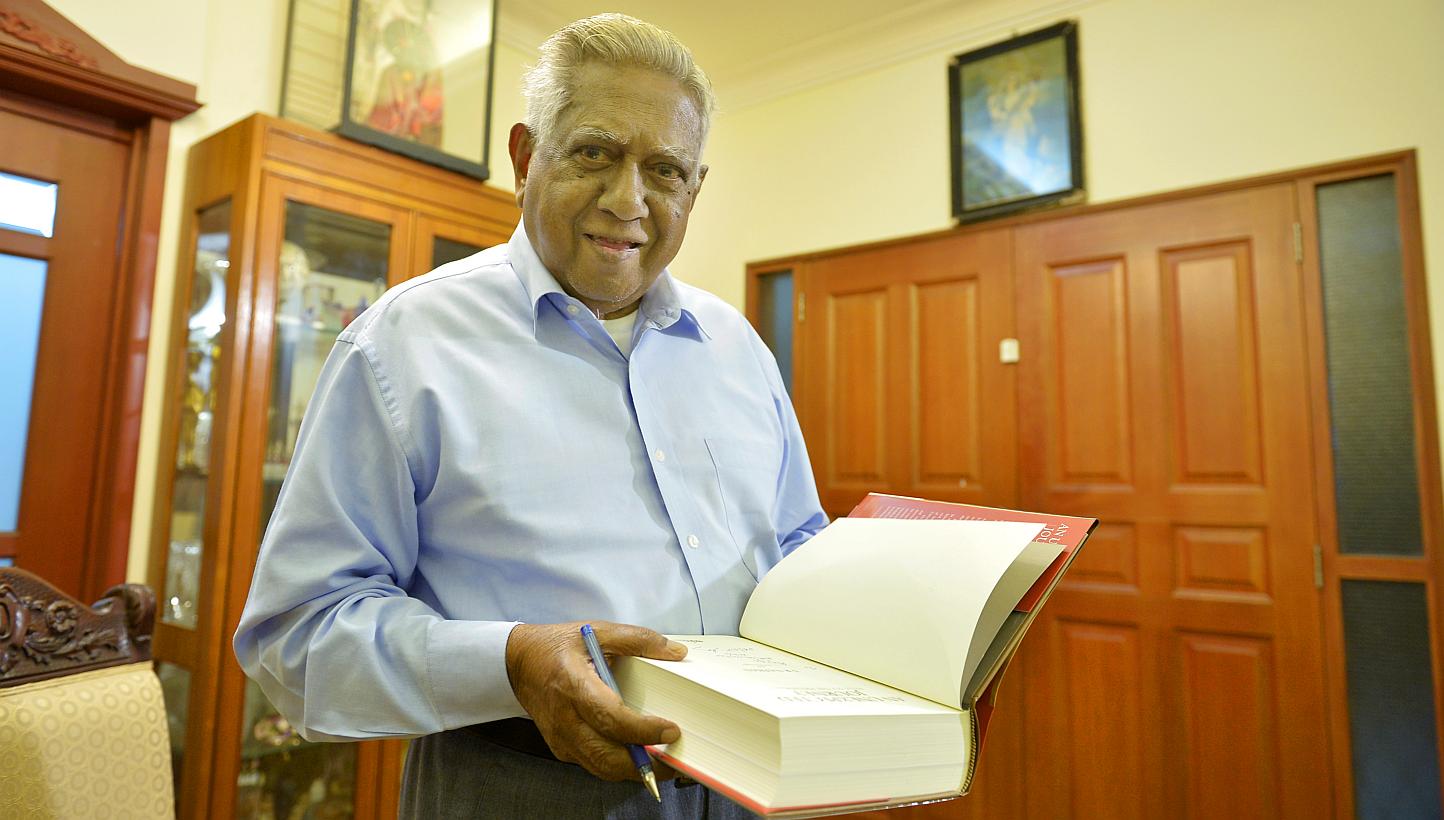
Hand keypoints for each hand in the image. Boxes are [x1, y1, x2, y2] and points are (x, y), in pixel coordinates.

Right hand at [505, 621, 687, 781]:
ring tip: (661, 762)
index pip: (610, 719)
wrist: (519, 662)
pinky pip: (591, 764)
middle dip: (644, 763)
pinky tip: (636, 755)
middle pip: (606, 755)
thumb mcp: (598, 631)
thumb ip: (639, 639)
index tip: (671, 731)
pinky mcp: (560, 747)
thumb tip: (675, 653)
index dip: (642, 730)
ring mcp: (560, 737)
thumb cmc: (558, 646)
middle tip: (673, 758)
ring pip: (600, 767)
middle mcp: (565, 718)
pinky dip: (616, 765)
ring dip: (633, 770)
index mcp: (574, 685)